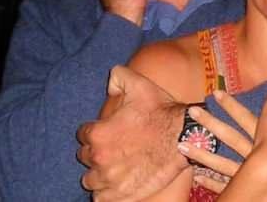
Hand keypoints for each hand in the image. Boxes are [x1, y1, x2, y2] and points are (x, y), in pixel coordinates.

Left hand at [77, 65, 188, 201]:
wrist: (184, 136)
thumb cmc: (161, 111)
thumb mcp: (139, 84)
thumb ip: (118, 76)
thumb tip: (109, 82)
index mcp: (98, 133)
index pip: (82, 134)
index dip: (94, 131)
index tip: (106, 131)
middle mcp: (99, 158)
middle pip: (86, 157)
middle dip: (96, 151)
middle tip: (112, 148)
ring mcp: (110, 179)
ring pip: (90, 180)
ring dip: (98, 174)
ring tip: (112, 167)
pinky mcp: (123, 193)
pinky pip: (101, 198)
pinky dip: (105, 193)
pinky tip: (114, 184)